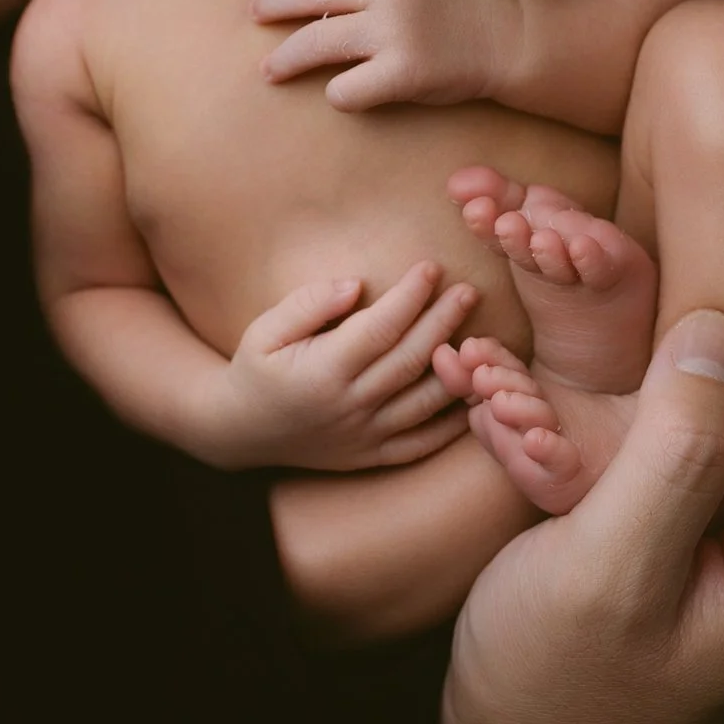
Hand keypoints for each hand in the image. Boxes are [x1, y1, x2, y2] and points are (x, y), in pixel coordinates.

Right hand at [223, 262, 475, 470]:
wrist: (240, 431)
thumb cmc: (255, 369)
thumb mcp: (263, 330)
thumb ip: (308, 304)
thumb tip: (356, 285)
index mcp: (322, 372)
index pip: (379, 328)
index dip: (409, 297)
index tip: (431, 267)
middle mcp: (350, 407)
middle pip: (411, 360)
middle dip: (444, 322)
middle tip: (469, 290)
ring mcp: (365, 436)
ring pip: (425, 402)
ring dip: (458, 368)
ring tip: (482, 335)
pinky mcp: (373, 455)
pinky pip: (422, 442)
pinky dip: (452, 422)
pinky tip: (473, 392)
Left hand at [252, 0, 509, 111]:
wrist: (510, 38)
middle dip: (272, 7)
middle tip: (254, 17)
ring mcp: (393, 31)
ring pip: (315, 43)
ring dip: (285, 59)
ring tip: (269, 69)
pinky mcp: (402, 73)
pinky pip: (348, 88)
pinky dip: (339, 94)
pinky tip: (341, 93)